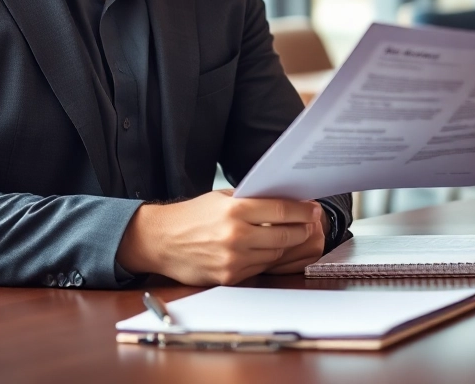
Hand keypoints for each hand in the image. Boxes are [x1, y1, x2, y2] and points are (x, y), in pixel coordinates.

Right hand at [116, 190, 319, 285]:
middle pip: (285, 236)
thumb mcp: (221, 198)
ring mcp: (233, 259)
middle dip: (301, 229)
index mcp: (234, 211)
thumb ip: (251, 200)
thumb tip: (284, 200)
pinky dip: (267, 258)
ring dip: (286, 245)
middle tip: (308, 223)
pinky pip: (259, 268)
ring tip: (291, 235)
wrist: (161, 241)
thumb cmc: (191, 216)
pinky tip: (268, 249)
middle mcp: (236, 236)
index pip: (281, 211)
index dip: (303, 211)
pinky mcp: (229, 276)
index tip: (313, 209)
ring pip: (275, 254)